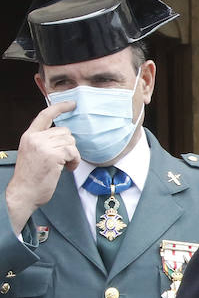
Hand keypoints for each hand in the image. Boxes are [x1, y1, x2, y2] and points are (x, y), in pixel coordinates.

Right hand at [5, 100, 76, 234]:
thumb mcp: (34, 153)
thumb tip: (64, 136)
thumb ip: (44, 142)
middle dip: (69, 145)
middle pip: (65, 131)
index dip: (60, 107)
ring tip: (64, 165)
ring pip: (71, 141)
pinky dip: (75, 161)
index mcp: (29, 136)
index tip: (72, 104)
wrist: (24, 193)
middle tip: (63, 160)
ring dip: (73, 155)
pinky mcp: (52, 155)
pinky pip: (73, 152)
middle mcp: (35, 138)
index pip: (45, 115)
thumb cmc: (31, 177)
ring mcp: (43, 146)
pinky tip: (68, 169)